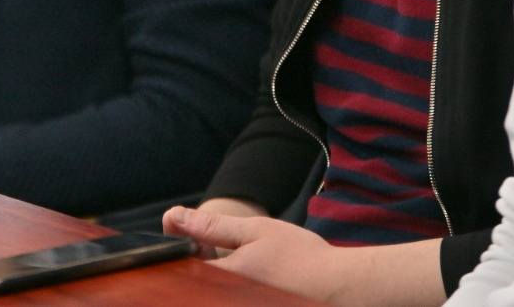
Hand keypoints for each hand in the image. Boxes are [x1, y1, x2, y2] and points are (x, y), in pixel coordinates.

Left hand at [163, 207, 343, 301]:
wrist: (340, 288)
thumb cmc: (300, 258)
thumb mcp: (255, 230)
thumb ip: (211, 226)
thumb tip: (173, 216)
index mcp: (223, 279)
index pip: (181, 266)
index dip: (185, 247)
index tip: (200, 235)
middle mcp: (226, 300)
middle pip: (196, 280)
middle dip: (203, 260)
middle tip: (227, 247)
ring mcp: (239, 303)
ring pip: (212, 289)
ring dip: (219, 271)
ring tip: (246, 260)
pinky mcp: (251, 305)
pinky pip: (229, 294)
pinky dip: (235, 281)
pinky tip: (254, 274)